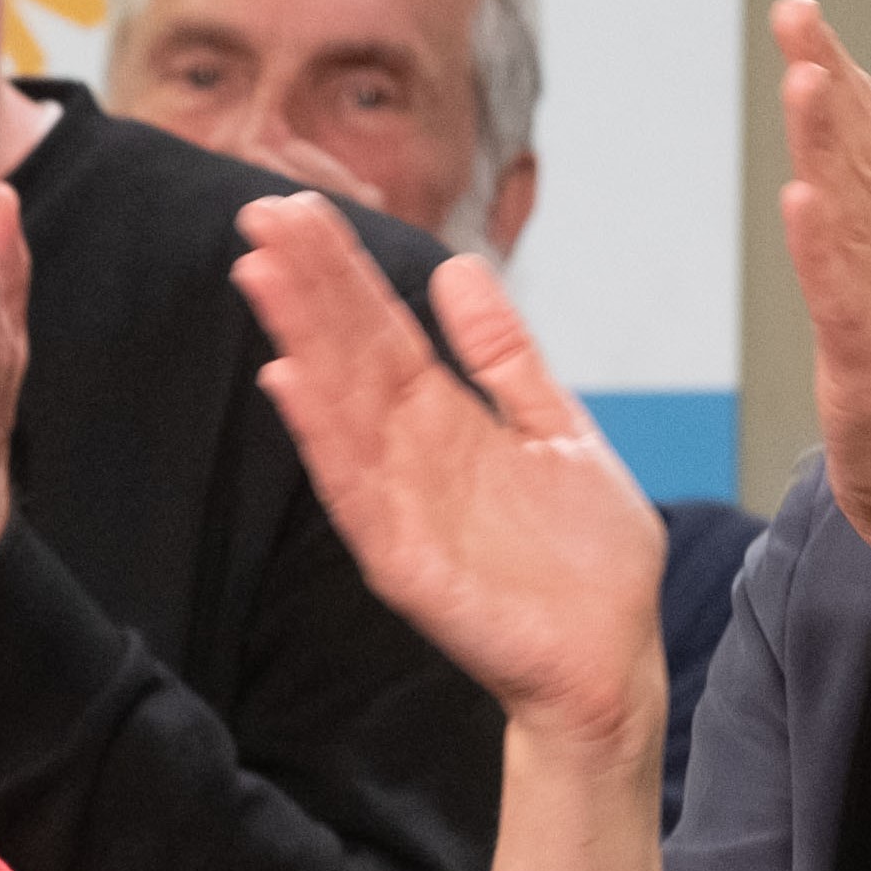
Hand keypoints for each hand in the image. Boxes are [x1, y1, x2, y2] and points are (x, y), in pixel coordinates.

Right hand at [235, 193, 673, 753]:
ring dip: (299, 338)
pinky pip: (355, 488)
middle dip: (307, 283)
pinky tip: (291, 380)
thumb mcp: (558, 431)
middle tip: (260, 213)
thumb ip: (506, 356)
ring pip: (340, 406)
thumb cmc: (587, 563)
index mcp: (447, 422)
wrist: (609, 660)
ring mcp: (401, 506)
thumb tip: (458, 269)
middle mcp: (412, 456)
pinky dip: (322, 434)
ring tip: (260, 271)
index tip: (301, 210)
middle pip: (351, 353)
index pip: (382, 331)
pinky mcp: (403, 560)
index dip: (342, 271)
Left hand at [773, 0, 870, 572]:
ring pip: (861, 209)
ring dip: (833, 141)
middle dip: (830, 77)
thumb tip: (844, 166)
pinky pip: (848, 296)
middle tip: (795, 11)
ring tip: (805, 76)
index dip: (840, 76)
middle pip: (869, 155)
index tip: (804, 16)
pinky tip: (802, 200)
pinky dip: (826, 246)